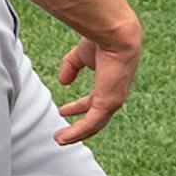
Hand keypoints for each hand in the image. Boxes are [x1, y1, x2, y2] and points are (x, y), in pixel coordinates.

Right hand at [56, 22, 141, 144]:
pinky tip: (64, 138)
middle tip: (64, 134)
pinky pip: (91, 124)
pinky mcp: (108, 103)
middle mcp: (115, 95)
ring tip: (60, 140)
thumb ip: (71, 67)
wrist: (114, 34)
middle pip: (96, 118)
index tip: (64, 110)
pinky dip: (77, 133)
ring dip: (76, 135)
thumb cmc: (102, 40)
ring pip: (94, 125)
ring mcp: (113, 101)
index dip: (79, 107)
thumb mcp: (81, 56)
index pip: (95, 101)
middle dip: (79, 127)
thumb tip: (63, 81)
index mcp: (111, 83)